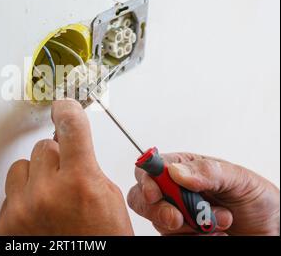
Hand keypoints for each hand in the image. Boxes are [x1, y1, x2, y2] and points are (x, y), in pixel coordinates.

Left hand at [0, 99, 132, 234]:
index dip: (68, 110)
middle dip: (57, 158)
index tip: (63, 105)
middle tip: (68, 179)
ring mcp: (22, 208)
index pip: (71, 127)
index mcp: (81, 183)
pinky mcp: (6, 222)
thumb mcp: (109, 200)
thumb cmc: (100, 240)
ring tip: (51, 197)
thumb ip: (89, 167)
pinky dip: (24, 196)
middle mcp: (47, 193)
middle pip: (44, 147)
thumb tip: (71, 143)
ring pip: (23, 166)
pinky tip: (39, 212)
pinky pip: (11, 190)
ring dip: (37, 176)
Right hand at [127, 152, 279, 234]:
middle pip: (142, 197)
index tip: (154, 193)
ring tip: (219, 222)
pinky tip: (214, 234)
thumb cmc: (256, 199)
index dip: (146, 180)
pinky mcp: (182, 236)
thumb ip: (207, 171)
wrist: (272, 229)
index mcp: (183, 169)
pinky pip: (173, 240)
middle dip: (158, 210)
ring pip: (159, 223)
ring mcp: (177, 215)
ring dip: (188, 226)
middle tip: (178, 219)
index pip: (149, 169)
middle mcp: (174, 191)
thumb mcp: (238, 179)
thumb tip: (175, 171)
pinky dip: (193, 239)